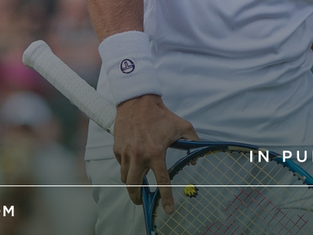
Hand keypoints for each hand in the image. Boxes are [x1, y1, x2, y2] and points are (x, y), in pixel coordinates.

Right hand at [113, 95, 197, 213]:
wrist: (138, 101)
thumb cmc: (161, 115)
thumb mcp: (182, 126)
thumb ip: (192, 142)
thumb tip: (195, 159)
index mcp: (156, 153)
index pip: (162, 181)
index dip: (166, 198)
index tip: (169, 210)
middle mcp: (139, 155)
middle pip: (134, 186)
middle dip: (138, 198)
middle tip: (142, 202)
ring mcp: (126, 153)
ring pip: (125, 177)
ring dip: (131, 184)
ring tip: (136, 186)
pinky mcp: (117, 148)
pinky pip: (121, 164)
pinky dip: (126, 168)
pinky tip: (132, 165)